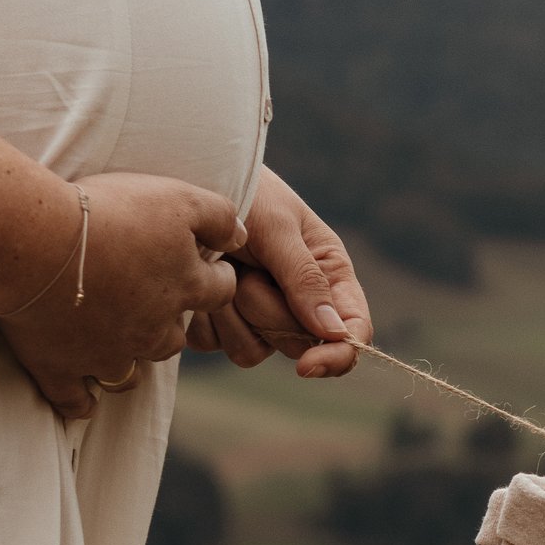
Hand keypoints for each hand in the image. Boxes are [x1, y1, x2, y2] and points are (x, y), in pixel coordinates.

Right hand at [0, 172, 244, 419]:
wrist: (35, 241)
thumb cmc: (109, 214)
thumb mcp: (179, 199)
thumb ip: (220, 217)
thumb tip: (243, 238)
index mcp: (184, 289)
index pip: (220, 292)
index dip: (215, 279)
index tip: (206, 269)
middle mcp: (153, 330)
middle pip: (175, 337)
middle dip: (168, 322)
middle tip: (148, 301)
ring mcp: (107, 354)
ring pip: (131, 372)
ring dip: (130, 362)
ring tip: (118, 345)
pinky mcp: (59, 367)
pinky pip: (75, 399)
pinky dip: (80, 401)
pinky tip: (84, 401)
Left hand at [187, 166, 372, 376]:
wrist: (191, 178)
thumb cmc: (247, 192)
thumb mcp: (280, 228)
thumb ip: (305, 279)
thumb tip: (332, 332)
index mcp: (330, 276)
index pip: (352, 331)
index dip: (337, 356)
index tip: (308, 366)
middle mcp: (300, 302)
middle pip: (296, 343)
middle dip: (267, 312)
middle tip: (247, 268)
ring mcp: (258, 316)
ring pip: (252, 351)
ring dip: (232, 313)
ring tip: (223, 268)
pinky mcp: (220, 322)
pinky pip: (214, 343)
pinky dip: (204, 317)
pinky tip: (201, 279)